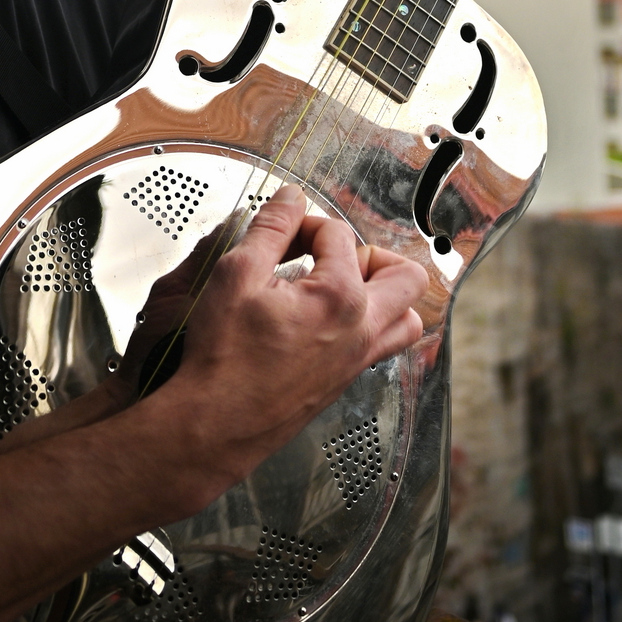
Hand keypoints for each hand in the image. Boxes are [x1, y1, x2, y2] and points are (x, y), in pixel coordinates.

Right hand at [159, 183, 427, 499]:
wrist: (215, 423)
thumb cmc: (224, 358)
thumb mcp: (236, 274)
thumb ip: (270, 228)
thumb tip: (289, 198)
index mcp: (340, 298)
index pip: (339, 234)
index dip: (305, 224)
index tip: (281, 234)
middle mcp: (362, 330)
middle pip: (405, 275)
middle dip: (370, 253)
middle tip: (331, 255)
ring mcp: (358, 360)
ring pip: (406, 318)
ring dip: (384, 293)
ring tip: (342, 284)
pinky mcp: (345, 381)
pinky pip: (382, 346)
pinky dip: (369, 324)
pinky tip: (328, 320)